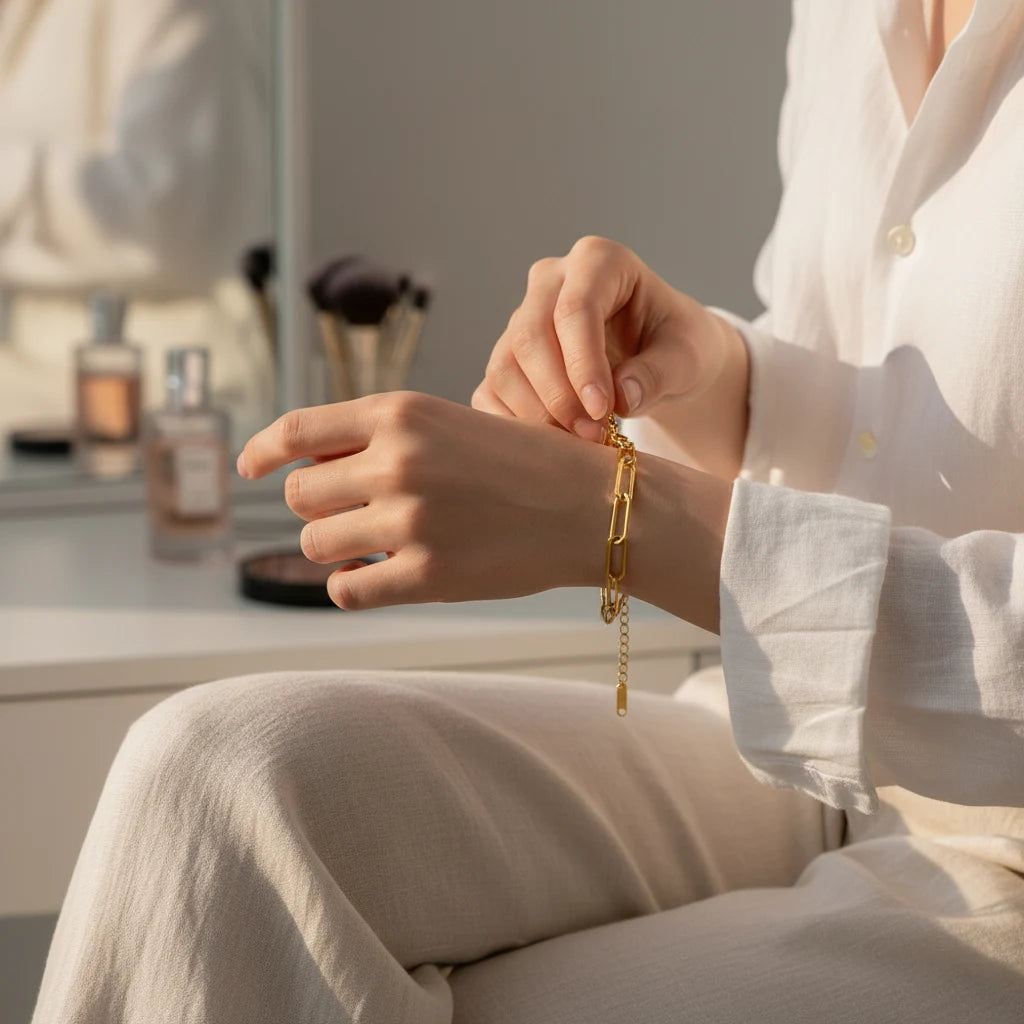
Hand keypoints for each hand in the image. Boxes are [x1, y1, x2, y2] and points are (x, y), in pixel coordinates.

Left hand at [236, 391, 617, 609]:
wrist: (590, 506)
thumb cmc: (521, 463)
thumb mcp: (451, 424)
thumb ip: (380, 439)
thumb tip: (304, 468)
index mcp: (400, 413)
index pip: (297, 431)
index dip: (260, 451)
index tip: (248, 468)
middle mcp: (397, 461)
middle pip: (299, 495)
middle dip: (317, 508)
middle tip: (353, 515)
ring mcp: (409, 520)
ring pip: (315, 544)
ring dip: (336, 548)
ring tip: (375, 545)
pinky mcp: (425, 576)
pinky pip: (345, 591)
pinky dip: (353, 587)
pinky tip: (380, 578)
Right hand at [472, 236, 747, 478]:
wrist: (663, 358)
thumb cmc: (677, 345)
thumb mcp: (687, 356)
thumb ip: (659, 373)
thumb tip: (621, 396)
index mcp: (599, 261)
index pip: (575, 309)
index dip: (583, 365)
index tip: (602, 412)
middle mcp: (551, 281)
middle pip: (530, 336)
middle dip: (558, 395)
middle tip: (593, 436)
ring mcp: (522, 318)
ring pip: (505, 367)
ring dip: (536, 414)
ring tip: (579, 444)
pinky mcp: (508, 358)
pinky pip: (491, 392)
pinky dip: (515, 425)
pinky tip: (551, 445)